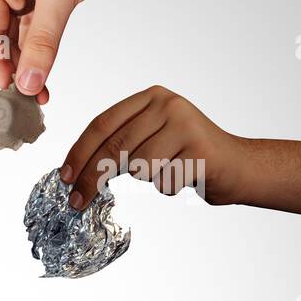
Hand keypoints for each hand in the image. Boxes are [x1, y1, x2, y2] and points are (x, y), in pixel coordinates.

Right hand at [0, 0, 141, 103]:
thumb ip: (43, 43)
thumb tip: (28, 82)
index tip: (8, 87)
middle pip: (3, 39)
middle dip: (14, 68)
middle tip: (25, 96)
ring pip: (21, 42)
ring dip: (29, 67)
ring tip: (38, 94)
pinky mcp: (49, 5)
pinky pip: (39, 39)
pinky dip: (42, 58)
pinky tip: (46, 79)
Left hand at [61, 86, 240, 209]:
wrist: (237, 165)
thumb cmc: (184, 155)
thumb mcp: (148, 139)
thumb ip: (118, 144)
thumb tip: (73, 173)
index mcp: (150, 97)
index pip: (102, 124)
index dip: (79, 153)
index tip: (64, 178)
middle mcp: (168, 104)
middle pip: (114, 147)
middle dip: (91, 178)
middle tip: (76, 202)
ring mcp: (186, 124)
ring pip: (139, 167)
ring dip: (147, 179)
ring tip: (168, 169)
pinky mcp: (201, 149)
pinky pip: (163, 181)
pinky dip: (169, 186)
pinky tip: (186, 175)